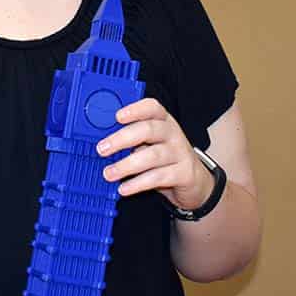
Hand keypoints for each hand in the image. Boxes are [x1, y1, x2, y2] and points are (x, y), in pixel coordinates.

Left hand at [96, 98, 213, 210]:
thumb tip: (103, 142)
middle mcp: (172, 133)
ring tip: (108, 173)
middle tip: (101, 149)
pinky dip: (138, 183)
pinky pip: (158, 177)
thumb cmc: (166, 159)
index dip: (135, 110)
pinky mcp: (183, 173)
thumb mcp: (151, 143)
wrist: (194, 181)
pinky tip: (124, 188)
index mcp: (163, 121)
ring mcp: (180, 153)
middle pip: (148, 130)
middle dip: (122, 139)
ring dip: (126, 165)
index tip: (117, 116)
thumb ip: (132, 139)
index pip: (152, 107)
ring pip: (152, 155)